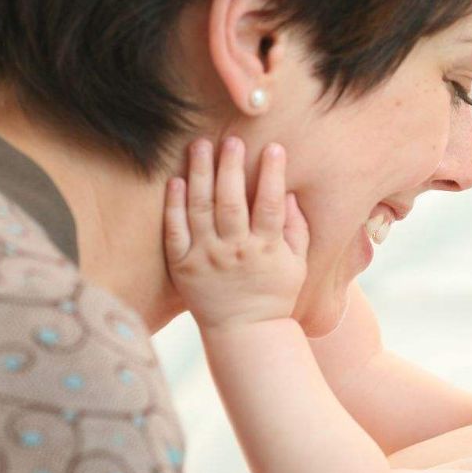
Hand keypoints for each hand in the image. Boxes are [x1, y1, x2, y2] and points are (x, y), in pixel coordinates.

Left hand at [164, 137, 308, 329]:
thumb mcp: (297, 265)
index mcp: (265, 249)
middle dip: (231, 166)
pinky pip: (175, 230)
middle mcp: (234, 251)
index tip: (274, 147)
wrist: (244, 333)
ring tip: (200, 146)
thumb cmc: (275, 295)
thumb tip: (289, 195)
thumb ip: (296, 230)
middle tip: (232, 139)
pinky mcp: (182, 266)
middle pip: (230, 201)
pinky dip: (174, 205)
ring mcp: (205, 258)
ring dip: (201, 174)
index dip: (272, 174)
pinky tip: (177, 180)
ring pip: (200, 209)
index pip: (269, 204)